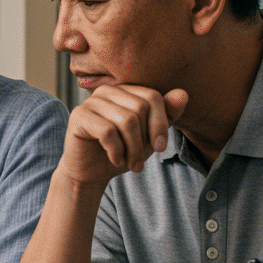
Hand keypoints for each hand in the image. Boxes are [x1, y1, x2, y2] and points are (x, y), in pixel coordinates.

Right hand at [60, 84, 187, 186]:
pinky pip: (108, 132)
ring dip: (133, 149)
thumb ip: (166, 114)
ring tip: (131, 164)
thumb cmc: (121, 151)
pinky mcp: (79, 117)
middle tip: (140, 161)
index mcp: (124, 90)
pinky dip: (116, 151)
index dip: (160, 123)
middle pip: (140, 108)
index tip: (160, 148)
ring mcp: (90, 102)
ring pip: (126, 121)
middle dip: (145, 140)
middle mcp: (106, 91)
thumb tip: (183, 94)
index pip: (152, 97)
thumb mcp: (149, 136)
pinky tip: (115, 159)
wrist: (90, 172)